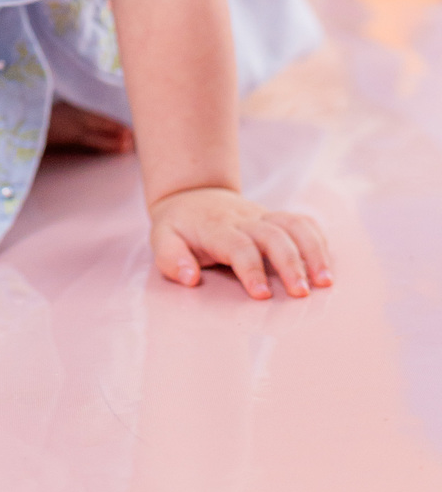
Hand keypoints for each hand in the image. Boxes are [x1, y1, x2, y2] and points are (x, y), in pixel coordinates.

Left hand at [149, 187, 331, 300]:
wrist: (193, 196)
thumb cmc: (180, 227)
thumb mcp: (163, 238)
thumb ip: (171, 258)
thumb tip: (189, 277)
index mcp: (216, 228)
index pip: (237, 245)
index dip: (251, 268)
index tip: (262, 295)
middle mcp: (245, 220)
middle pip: (273, 235)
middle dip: (290, 263)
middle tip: (301, 294)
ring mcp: (264, 217)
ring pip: (294, 225)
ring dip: (312, 251)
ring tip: (326, 282)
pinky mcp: (277, 218)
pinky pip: (303, 222)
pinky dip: (318, 239)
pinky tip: (328, 265)